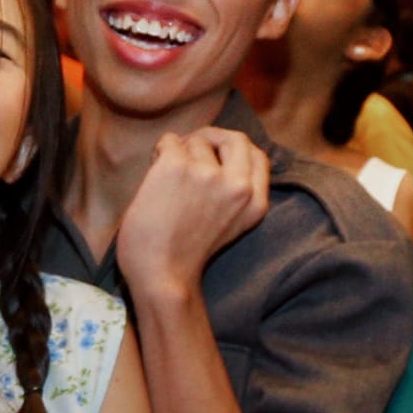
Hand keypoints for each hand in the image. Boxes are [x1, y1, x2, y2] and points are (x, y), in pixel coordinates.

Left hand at [115, 127, 269, 303]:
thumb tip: (218, 154)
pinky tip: (154, 176)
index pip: (258, 157)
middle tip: (191, 148)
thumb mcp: (230, 226)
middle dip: (213, 137)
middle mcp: (238, 186)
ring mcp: (208, 174)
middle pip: (235, 138)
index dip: (235, 150)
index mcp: (255, 203)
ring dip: (179, 154)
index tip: (216, 155)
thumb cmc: (185, 255)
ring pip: (195, 142)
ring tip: (166, 183)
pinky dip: (159, 152)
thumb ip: (234, 193)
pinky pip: (169, 141)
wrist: (160, 275)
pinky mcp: (177, 166)